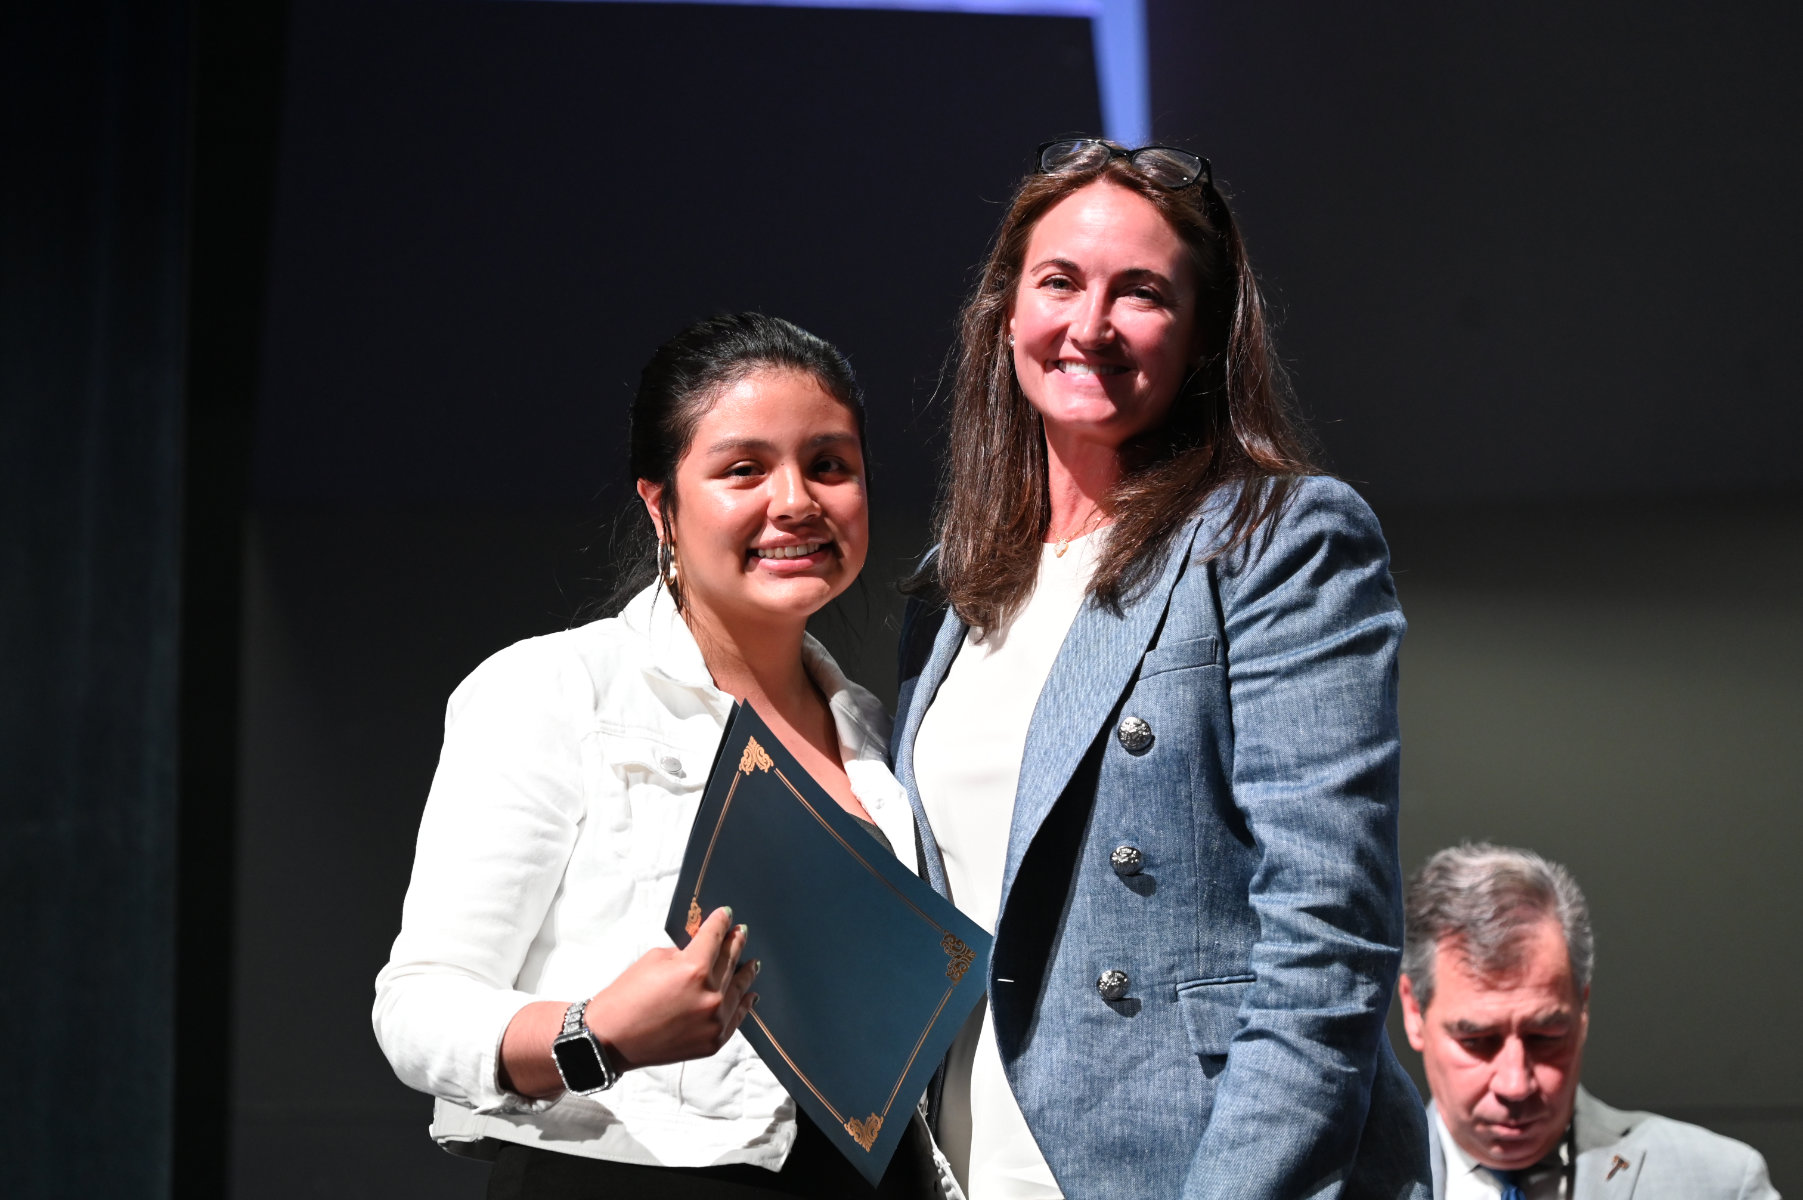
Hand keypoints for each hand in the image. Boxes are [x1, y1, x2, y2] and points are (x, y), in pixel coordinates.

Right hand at [584, 906, 757, 1071]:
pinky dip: (744, 1003)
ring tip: (752, 962)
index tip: (727, 914)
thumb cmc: (626, 997)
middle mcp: (710, 994)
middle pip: (730, 960)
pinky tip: (751, 993)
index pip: (714, 937)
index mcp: (693, 969)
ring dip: (745, 972)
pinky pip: (736, 1017)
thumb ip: (684, 952)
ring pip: (738, 988)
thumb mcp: (654, 959)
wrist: (610, 1040)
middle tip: (740, 933)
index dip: (721, 922)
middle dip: (735, 943)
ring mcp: (714, 1020)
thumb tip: (703, 947)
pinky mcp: (714, 1040)